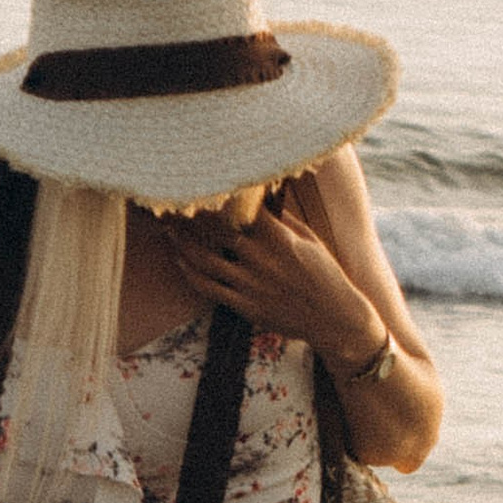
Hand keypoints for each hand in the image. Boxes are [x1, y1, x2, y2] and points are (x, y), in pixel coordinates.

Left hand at [163, 195, 384, 370]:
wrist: (334, 319)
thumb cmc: (326, 276)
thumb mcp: (311, 241)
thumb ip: (284, 221)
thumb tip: (264, 200)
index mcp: (280, 240)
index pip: (242, 210)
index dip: (220, 196)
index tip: (204, 184)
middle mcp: (262, 260)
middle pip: (216, 232)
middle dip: (193, 216)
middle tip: (174, 203)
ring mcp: (251, 285)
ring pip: (205, 260)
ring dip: (182, 243)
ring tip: (168, 230)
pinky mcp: (246, 306)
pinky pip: (209, 288)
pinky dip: (190, 274)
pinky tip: (179, 261)